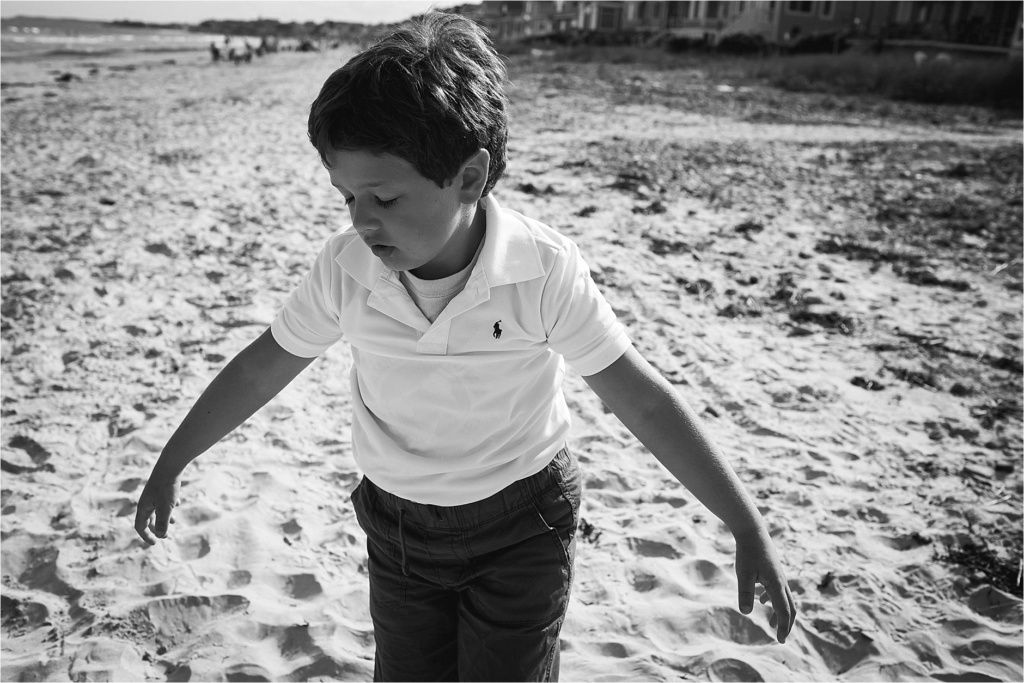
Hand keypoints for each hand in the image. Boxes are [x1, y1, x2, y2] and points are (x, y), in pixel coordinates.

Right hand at [134, 473, 180, 544]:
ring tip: (174, 522)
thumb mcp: (166, 507)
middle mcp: (146, 501)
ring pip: (157, 509)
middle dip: (156, 528)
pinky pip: (163, 500)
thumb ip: (163, 522)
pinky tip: (177, 503)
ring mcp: (153, 494)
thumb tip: (161, 536)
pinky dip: (169, 505)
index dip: (146, 536)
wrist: (170, 465)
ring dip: (164, 517)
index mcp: (143, 507)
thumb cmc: (167, 487)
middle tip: (165, 536)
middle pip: (148, 519)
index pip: (140, 526)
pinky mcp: (161, 488)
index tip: (155, 543)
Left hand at [734, 527, 796, 643]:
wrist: (751, 531)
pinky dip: (773, 599)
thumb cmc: (747, 552)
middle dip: (786, 623)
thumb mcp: (743, 574)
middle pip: (790, 607)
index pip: (784, 612)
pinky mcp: (772, 570)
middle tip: (780, 636)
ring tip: (772, 624)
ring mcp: (778, 575)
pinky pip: (777, 588)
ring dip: (780, 612)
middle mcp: (781, 581)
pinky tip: (761, 599)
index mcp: (776, 585)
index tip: (780, 640)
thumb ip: (744, 593)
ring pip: (784, 598)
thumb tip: (746, 613)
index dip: (783, 627)